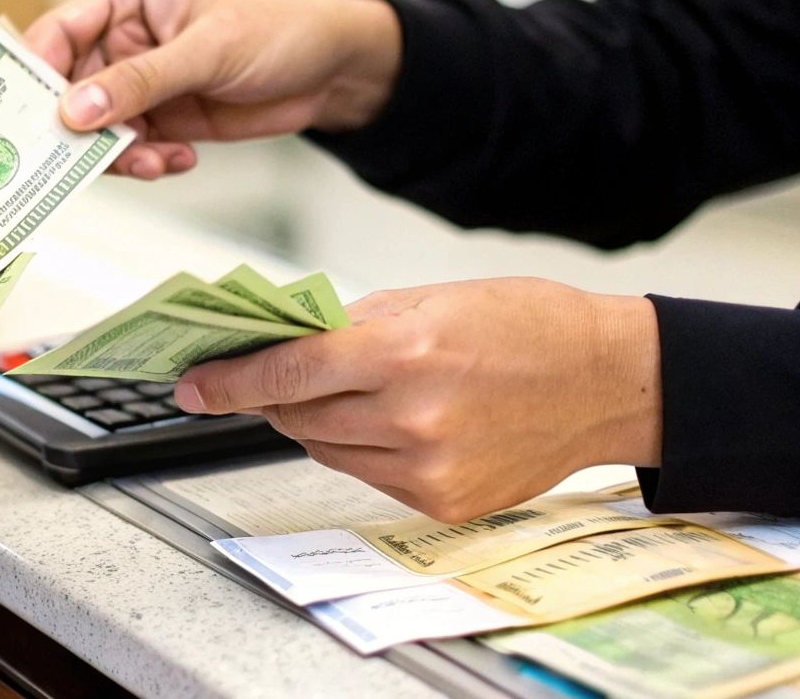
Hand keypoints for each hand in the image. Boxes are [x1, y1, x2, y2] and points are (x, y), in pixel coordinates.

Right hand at [25, 0, 402, 177]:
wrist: (331, 70)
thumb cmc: (277, 29)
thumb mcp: (208, 49)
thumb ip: (141, 80)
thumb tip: (76, 108)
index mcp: (123, 1)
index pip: (55, 33)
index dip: (34, 73)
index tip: (31, 114)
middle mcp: (120, 43)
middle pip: (65, 91)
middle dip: (74, 129)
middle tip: (79, 160)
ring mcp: (138, 86)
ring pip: (94, 130)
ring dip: (116, 154)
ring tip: (154, 160)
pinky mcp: (159, 120)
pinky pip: (130, 152)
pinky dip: (147, 163)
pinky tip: (179, 158)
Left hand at [174, 278, 661, 522]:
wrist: (608, 380)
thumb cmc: (525, 325)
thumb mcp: (429, 298)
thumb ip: (349, 324)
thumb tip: (279, 342)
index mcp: (404, 351)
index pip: (286, 373)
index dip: (227, 381)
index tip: (191, 384)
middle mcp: (411, 416)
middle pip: (296, 415)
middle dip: (268, 397)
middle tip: (253, 378)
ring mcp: (427, 467)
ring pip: (324, 448)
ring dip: (313, 421)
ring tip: (336, 393)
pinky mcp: (443, 501)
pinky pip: (366, 475)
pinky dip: (359, 447)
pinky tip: (384, 421)